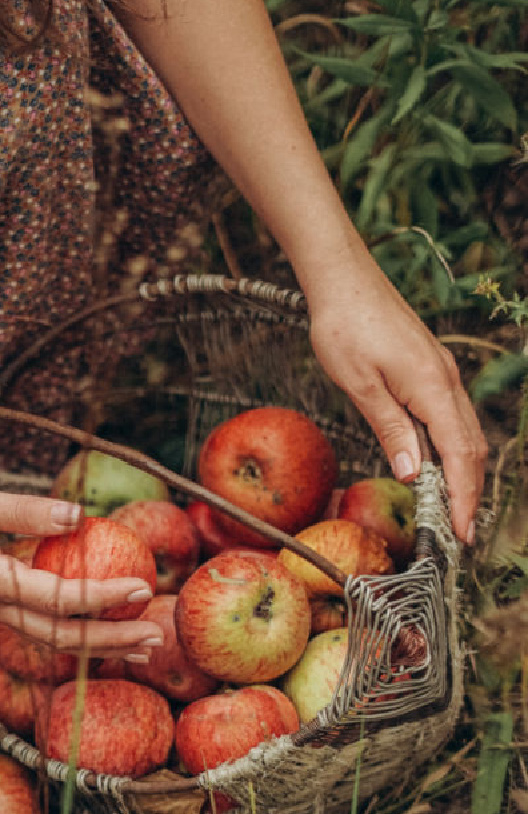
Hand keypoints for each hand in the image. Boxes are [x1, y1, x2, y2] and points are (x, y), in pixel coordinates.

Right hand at [0, 475, 164, 658]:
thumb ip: (25, 510)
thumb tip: (78, 516)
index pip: (57, 599)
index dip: (103, 597)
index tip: (142, 588)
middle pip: (60, 638)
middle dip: (111, 641)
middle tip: (157, 637)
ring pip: (51, 639)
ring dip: (99, 645)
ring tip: (143, 645)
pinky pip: (40, 627)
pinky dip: (76, 633)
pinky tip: (102, 628)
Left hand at [305, 258, 486, 545]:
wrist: (343, 279)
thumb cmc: (343, 326)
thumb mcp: (360, 384)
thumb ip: (390, 428)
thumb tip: (412, 472)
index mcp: (431, 387)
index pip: (459, 455)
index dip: (464, 497)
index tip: (462, 533)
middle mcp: (446, 381)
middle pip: (471, 448)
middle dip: (469, 493)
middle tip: (460, 534)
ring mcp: (441, 374)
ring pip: (465, 433)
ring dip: (463, 473)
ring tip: (453, 510)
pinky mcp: (430, 369)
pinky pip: (452, 417)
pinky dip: (452, 449)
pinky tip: (437, 466)